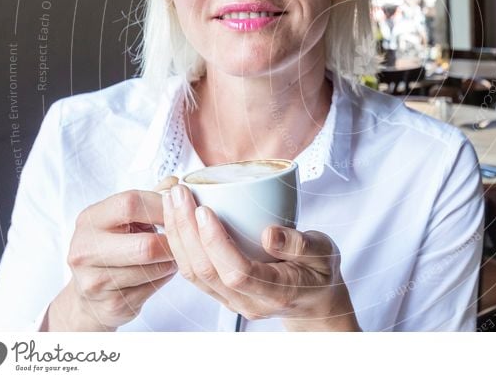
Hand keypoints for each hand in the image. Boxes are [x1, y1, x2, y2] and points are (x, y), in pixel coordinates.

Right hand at [44, 177, 178, 330]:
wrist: (90, 297)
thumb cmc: (114, 247)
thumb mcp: (125, 218)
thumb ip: (150, 198)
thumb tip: (175, 183)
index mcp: (90, 219)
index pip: (130, 203)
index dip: (162, 205)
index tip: (180, 208)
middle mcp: (85, 249)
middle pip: (145, 245)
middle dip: (172, 242)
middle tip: (183, 238)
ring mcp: (95, 280)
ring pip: (154, 268)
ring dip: (171, 261)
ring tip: (170, 254)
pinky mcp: (110, 304)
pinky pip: (153, 287)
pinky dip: (164, 277)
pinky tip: (158, 272)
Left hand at [162, 184, 359, 331]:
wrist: (314, 300)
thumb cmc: (320, 271)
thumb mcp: (325, 253)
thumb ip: (301, 245)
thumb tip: (269, 233)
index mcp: (277, 293)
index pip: (237, 272)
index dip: (216, 242)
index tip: (204, 209)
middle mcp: (248, 302)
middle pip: (206, 272)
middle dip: (186, 230)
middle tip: (178, 193)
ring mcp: (231, 302)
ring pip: (193, 274)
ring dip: (177, 235)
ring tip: (171, 199)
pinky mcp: (221, 294)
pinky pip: (193, 272)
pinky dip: (180, 244)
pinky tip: (175, 218)